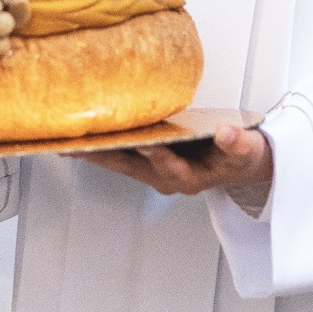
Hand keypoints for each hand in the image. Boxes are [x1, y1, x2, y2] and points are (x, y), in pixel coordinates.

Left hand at [85, 122, 273, 197]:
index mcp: (189, 178)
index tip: (140, 142)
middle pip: (128, 166)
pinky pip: (119, 154)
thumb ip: (238, 143)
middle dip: (102, 156)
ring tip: (65, 142)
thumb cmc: (243, 156)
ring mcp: (154, 171)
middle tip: (74, 147)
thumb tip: (227, 133)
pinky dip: (100, 146)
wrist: (242, 164)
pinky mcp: (148, 162)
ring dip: (93, 153)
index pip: (166, 165)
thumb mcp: (248, 150)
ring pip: (118, 162)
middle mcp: (166, 178)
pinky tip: (82, 137)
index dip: (153, 154)